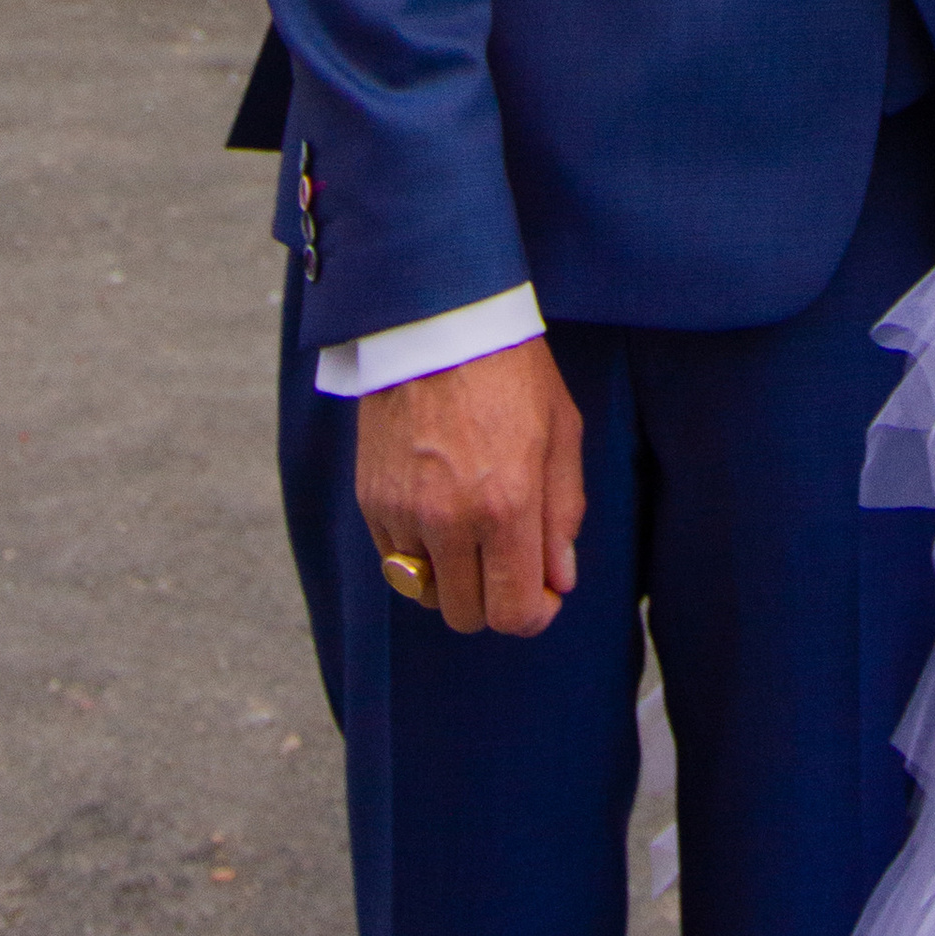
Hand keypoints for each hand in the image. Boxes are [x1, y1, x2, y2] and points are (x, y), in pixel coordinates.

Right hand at [355, 338, 584, 637]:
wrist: (438, 320)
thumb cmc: (511, 369)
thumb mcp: (561, 431)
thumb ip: (564, 513)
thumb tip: (559, 580)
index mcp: (506, 504)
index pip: (512, 612)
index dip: (533, 614)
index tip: (542, 594)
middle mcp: (449, 520)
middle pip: (466, 615)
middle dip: (494, 599)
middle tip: (509, 562)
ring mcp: (403, 513)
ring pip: (425, 593)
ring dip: (453, 577)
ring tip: (473, 531)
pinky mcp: (371, 500)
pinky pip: (394, 560)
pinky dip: (418, 553)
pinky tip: (438, 510)